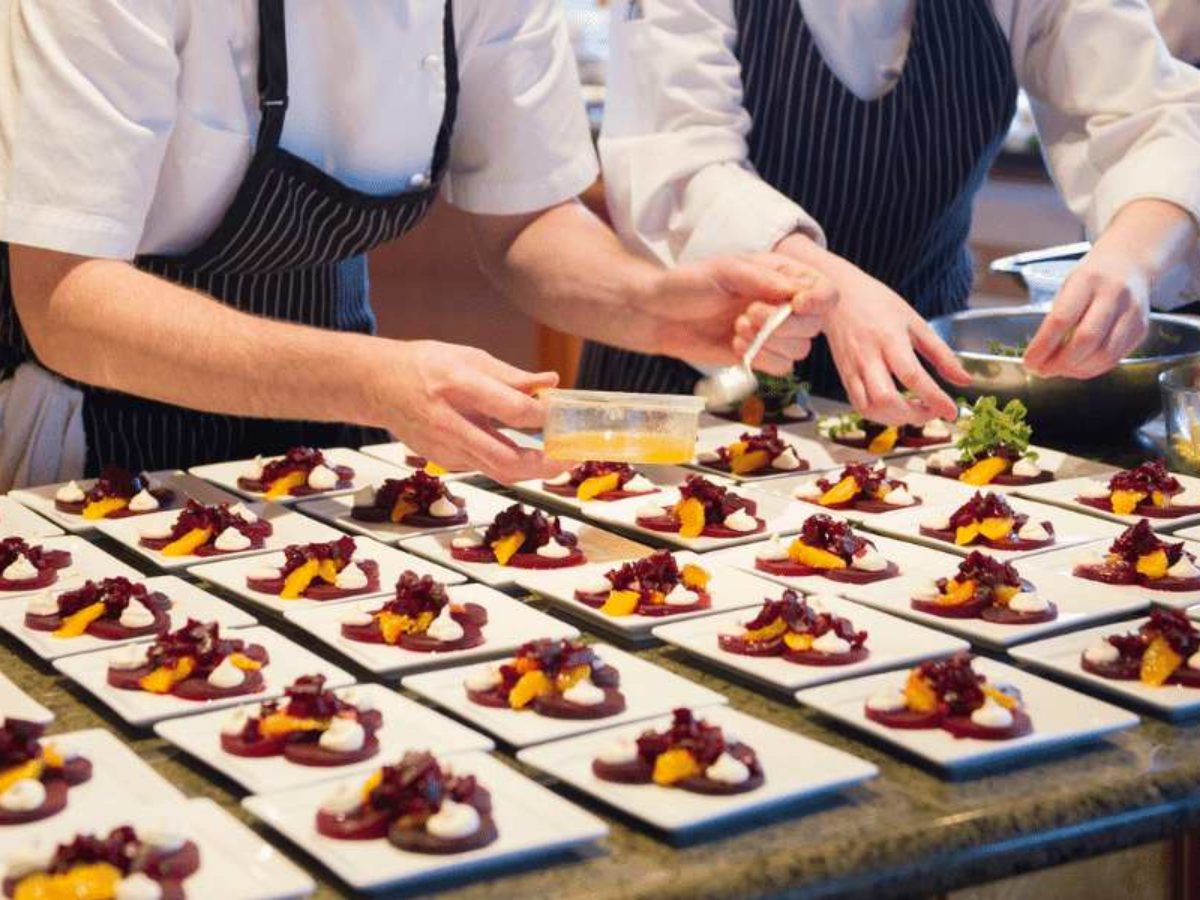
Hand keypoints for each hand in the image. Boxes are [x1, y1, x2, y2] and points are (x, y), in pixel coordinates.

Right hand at [379, 340, 562, 483]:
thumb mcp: (469, 357)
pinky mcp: (443, 461)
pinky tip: (528, 453)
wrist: (378, 385)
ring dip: (534, 470)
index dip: (544, 416)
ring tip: (559, 460)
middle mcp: (448, 422)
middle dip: (546, 464)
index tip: (562, 413)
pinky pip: (485, 468)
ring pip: (499, 472)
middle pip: (506, 458)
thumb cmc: (426, 365)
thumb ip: (512, 376)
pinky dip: (511, 463)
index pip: (511, 409)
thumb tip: (551, 382)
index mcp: (457, 385)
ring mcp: (443, 447)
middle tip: (571, 457)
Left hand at [643, 254, 836, 374]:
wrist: (660, 316)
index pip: (824, 290)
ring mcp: (774, 332)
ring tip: (737, 328)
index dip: (818, 300)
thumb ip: (762, 279)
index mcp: (782, 275)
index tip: (797, 304)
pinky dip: (762, 360)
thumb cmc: (690, 284)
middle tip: (748, 315)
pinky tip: (735, 346)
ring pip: (801, 349)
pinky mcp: (761, 355)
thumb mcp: (725, 271)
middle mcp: (783, 304)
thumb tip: (795, 291)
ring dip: (770, 343)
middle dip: (784, 325)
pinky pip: (783, 368)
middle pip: (815, 324)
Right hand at [775, 234, 970, 423]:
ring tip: (915, 413)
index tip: (952, 412)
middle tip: (933, 412)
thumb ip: (941, 353)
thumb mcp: (915, 321)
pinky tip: (894, 410)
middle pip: (887, 399)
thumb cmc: (877, 303)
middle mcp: (868, 356)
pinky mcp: (844, 376)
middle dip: (914, 415)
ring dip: (896, 419)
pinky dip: (879, 415)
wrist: (837, 295)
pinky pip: (859, 405)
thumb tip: (964, 380)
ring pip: (870, 408)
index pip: (912, 376)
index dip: (934, 398)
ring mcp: (852, 368)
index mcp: (890, 339)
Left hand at [1022, 250, 1150, 379]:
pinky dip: (1093, 369)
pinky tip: (1078, 367)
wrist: (1131, 263)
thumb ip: (1055, 320)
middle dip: (1060, 362)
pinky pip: (1115, 358)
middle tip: (1042, 370)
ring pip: (1104, 354)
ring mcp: (1132, 312)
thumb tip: (1039, 358)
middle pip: (1086, 339)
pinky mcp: (1141, 329)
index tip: (1028, 361)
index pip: (1061, 319)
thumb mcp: (1067, 287)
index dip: (1043, 346)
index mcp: (1087, 280)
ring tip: (1058, 370)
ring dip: (1076, 370)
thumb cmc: (1091, 278)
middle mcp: (1113, 295)